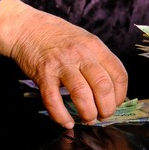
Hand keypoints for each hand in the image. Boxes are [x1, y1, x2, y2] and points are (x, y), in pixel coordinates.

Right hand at [0, 0, 127, 128]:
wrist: (27, 27)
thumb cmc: (58, 36)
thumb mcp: (85, 40)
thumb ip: (98, 60)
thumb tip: (112, 89)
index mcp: (95, 46)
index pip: (118, 74)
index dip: (121, 94)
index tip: (116, 103)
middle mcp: (81, 54)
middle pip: (102, 86)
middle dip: (107, 108)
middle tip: (103, 115)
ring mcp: (61, 63)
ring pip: (81, 93)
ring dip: (88, 112)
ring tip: (88, 119)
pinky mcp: (43, 73)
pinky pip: (53, 99)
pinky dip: (61, 115)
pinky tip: (66, 122)